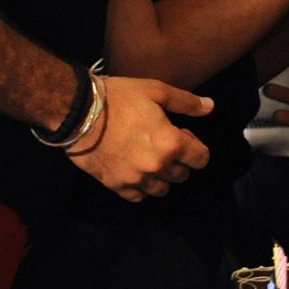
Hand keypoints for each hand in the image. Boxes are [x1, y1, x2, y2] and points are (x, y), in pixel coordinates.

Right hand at [66, 76, 211, 201]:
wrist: (78, 112)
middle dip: (180, 161)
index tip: (183, 135)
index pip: (201, 159)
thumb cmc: (120, 98)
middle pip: (182, 175)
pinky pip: (138, 197)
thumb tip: (211, 107)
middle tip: (164, 144)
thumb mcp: (156, 91)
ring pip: (162, 190)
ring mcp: (136, 179)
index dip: (196, 147)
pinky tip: (135, 171)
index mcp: (171, 143)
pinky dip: (141, 188)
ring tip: (150, 158)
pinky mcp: (116, 186)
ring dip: (162, 177)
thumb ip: (186, 102)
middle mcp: (157, 166)